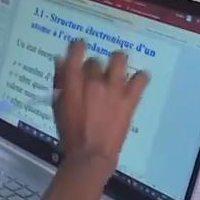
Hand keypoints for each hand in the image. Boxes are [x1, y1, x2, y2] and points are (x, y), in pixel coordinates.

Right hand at [53, 41, 149, 172]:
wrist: (91, 154)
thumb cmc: (70, 132)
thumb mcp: (58, 106)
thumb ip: (59, 82)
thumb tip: (61, 60)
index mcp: (73, 82)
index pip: (76, 51)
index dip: (78, 46)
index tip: (79, 45)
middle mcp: (94, 80)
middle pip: (96, 61)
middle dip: (94, 66)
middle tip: (95, 76)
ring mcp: (114, 89)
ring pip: (120, 60)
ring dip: (118, 61)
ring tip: (118, 68)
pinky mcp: (130, 99)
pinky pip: (141, 80)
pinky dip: (141, 77)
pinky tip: (138, 79)